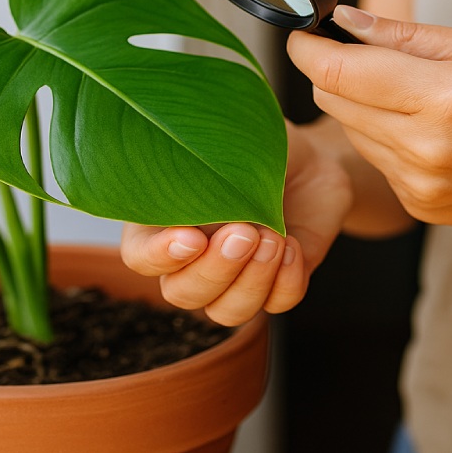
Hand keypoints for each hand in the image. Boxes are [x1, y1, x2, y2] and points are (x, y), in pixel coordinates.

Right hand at [120, 123, 349, 325]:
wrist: (311, 158)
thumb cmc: (256, 143)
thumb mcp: (227, 140)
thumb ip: (201, 159)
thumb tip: (189, 165)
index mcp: (164, 220)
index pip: (140, 256)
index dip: (159, 255)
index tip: (191, 237)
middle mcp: (194, 258)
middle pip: (183, 294)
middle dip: (213, 270)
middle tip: (244, 233)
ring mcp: (236, 277)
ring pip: (227, 312)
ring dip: (250, 282)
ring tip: (274, 238)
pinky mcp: (277, 284)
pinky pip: (276, 304)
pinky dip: (285, 281)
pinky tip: (292, 245)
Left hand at [286, 5, 451, 238]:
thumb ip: (410, 36)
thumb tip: (346, 21)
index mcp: (448, 98)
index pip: (342, 71)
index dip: (309, 48)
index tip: (302, 31)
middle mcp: (427, 148)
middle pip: (336, 101)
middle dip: (332, 70)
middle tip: (352, 49)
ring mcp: (422, 185)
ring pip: (352, 131)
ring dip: (359, 104)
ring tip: (406, 88)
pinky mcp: (423, 207)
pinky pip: (378, 160)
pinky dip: (385, 135)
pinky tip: (426, 124)